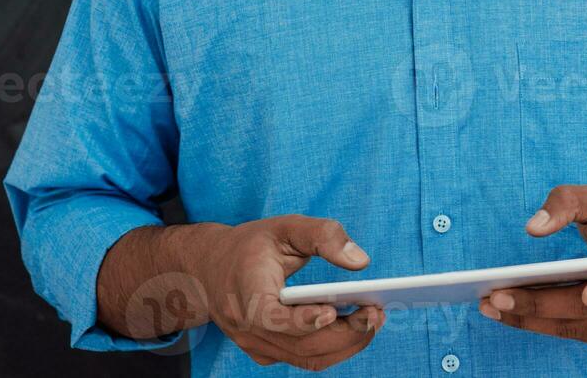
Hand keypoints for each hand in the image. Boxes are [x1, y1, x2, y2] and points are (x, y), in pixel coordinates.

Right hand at [195, 215, 385, 369]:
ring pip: (307, 358)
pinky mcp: (268, 353)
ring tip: (374, 319)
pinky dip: (334, 347)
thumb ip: (322, 235)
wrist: (210, 270)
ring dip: (346, 343)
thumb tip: (361, 261)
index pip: (271, 318)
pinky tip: (356, 327)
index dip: (302, 320)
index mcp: (245, 292)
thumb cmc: (251, 246)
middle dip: (344, 333)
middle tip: (377, 313)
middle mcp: (247, 328)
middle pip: (301, 345)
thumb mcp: (284, 226)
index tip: (333, 311)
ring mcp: (257, 346)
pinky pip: (305, 359)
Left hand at [477, 184, 586, 346]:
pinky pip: (581, 335)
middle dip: (536, 306)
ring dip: (533, 321)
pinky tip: (517, 314)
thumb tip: (533, 228)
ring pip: (578, 327)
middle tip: (493, 298)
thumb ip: (565, 202)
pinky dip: (548, 326)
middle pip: (585, 309)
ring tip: (493, 308)